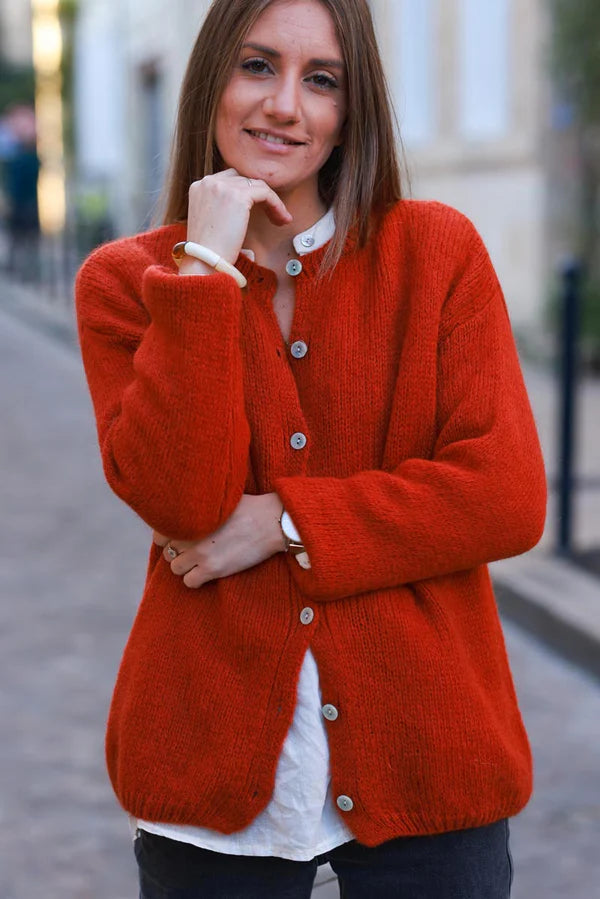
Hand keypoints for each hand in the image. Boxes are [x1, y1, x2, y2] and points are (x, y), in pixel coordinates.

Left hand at [153, 493, 285, 588]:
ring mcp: (200, 553)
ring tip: (199, 561)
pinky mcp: (213, 569)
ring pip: (175, 568)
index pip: (159, 532)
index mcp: (190, 516)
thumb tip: (186, 506)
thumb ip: (199, 506)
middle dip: (177, 550)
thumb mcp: (219, 499)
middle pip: (167, 551)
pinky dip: (194, 579)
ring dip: (185, 565)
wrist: (271, 522)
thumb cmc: (249, 507)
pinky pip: (189, 582)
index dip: (167, 536)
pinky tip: (205, 572)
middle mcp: (190, 535)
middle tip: (191, 549)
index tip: (177, 537)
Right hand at [186, 169, 292, 263]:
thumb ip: (220, 208)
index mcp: (199, 186)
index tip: (259, 209)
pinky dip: (276, 205)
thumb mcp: (210, 222)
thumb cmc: (208, 251)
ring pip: (257, 186)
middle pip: (244, 180)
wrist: (204, 261)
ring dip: (272, 202)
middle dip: (260, 195)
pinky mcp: (238, 195)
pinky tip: (282, 219)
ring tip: (280, 219)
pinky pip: (265, 193)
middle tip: (273, 214)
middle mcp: (209, 182)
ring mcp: (223, 186)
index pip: (229, 180)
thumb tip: (242, 212)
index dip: (247, 194)